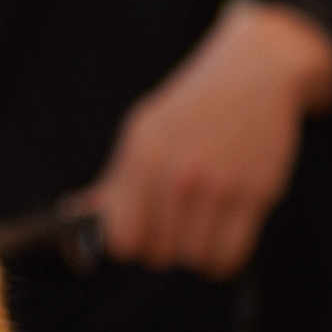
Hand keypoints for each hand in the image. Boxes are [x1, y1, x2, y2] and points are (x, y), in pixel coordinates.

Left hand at [69, 0, 331, 278]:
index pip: (122, 236)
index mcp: (141, 154)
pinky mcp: (255, 193)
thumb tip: (75, 215)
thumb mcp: (144, 132)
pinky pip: (229, 255)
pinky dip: (222, 257)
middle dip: (162, 248)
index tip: (138, 236)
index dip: (128, 244)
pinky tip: (221, 236)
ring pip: (194, 258)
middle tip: (172, 229)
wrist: (253, 72)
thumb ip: (115, 179)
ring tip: (198, 228)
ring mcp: (216, 184)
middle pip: (157, 252)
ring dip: (194, 253)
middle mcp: (175, 171)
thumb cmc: (190, 108)